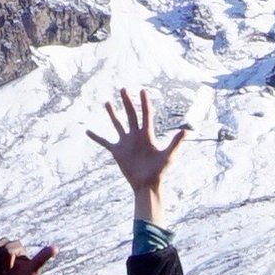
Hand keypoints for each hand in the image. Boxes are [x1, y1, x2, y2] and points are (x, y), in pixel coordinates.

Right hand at [87, 89, 188, 222]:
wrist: (147, 185)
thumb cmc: (159, 171)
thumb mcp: (168, 156)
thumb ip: (176, 143)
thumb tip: (186, 131)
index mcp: (147, 135)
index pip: (146, 114)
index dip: (145, 102)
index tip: (143, 90)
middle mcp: (136, 135)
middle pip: (131, 115)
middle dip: (127, 102)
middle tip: (123, 89)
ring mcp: (126, 142)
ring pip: (118, 124)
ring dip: (112, 114)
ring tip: (107, 102)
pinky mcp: (117, 151)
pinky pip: (104, 142)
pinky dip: (96, 137)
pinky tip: (87, 131)